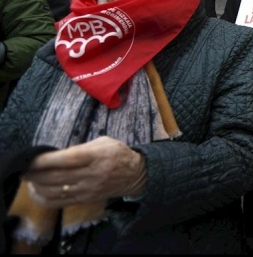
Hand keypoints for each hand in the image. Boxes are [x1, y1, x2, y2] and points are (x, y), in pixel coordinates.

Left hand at [24, 136, 146, 208]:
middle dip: (35, 174)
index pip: (68, 160)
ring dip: (37, 186)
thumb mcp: (103, 142)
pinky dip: (43, 198)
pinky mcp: (85, 200)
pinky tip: (37, 192)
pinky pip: (58, 203)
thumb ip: (80, 148)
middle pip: (56, 177)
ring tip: (30, 179)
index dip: (46, 160)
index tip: (32, 159)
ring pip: (54, 191)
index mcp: (96, 156)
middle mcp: (91, 174)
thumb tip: (56, 156)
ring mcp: (87, 189)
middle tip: (25, 168)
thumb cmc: (117, 154)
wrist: (135, 174)